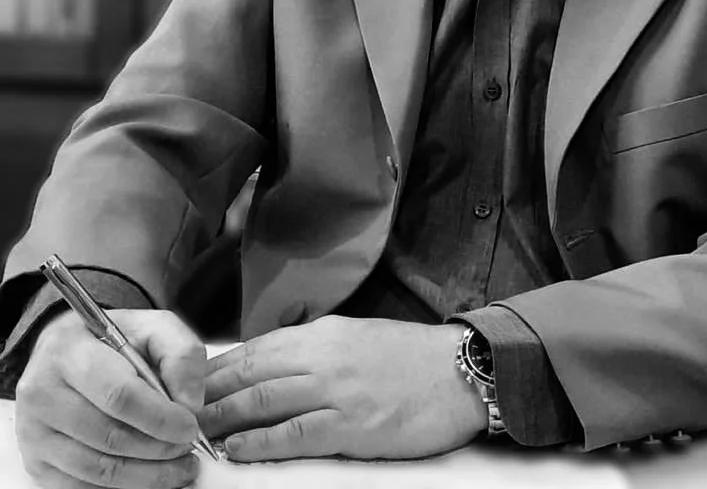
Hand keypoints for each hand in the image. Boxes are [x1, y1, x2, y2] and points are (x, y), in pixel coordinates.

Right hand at [15, 307, 205, 488]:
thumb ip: (181, 355)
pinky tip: (149, 475)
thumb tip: (190, 403)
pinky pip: (82, 487)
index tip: (190, 427)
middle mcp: (42, 393)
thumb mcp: (153, 327)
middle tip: (188, 448)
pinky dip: (123, 486)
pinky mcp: (36, 463)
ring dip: (146, 475)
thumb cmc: (112, 341)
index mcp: (69, 352)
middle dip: (158, 448)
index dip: (160, 417)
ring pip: (97, 469)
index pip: (118, 394)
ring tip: (178, 466)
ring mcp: (34, 433)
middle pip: (109, 437)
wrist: (65, 352)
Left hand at [201, 316, 487, 460]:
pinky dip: (261, 441)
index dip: (216, 369)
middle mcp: (322, 356)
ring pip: (264, 400)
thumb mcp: (355, 337)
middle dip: (208, 393)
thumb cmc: (408, 357)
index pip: (254, 349)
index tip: (186, 384)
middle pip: (250, 373)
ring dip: (223, 417)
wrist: (459, 370)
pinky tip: (237, 448)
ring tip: (192, 431)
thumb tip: (272, 363)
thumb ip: (315, 348)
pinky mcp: (353, 424)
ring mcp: (337, 389)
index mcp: (322, 333)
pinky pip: (297, 432)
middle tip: (173, 409)